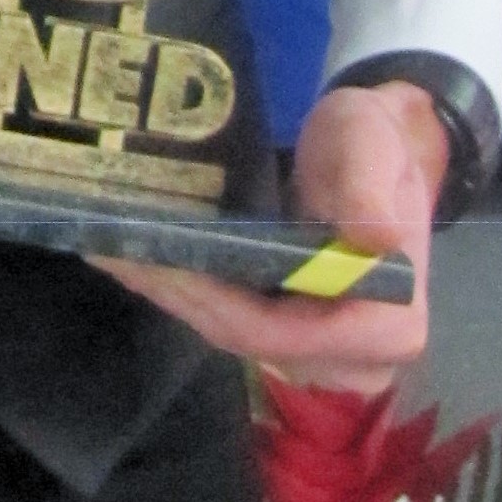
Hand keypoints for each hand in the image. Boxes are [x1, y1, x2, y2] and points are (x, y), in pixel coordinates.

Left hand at [89, 79, 446, 390]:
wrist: (382, 147)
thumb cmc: (377, 142)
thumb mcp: (373, 146)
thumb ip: (370, 188)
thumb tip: (374, 240)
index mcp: (390, 326)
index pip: (283, 336)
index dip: (215, 304)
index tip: (157, 263)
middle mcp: (357, 358)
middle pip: (246, 339)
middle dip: (178, 294)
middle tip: (110, 249)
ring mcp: (321, 352)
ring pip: (231, 332)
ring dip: (172, 293)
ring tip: (113, 250)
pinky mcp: (292, 333)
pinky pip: (232, 319)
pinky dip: (188, 289)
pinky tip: (143, 259)